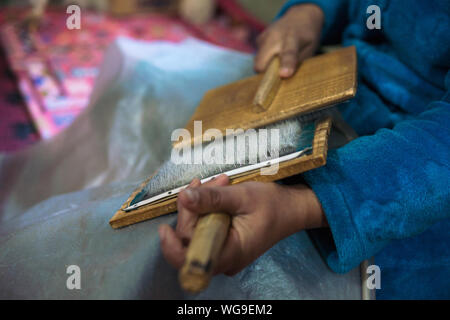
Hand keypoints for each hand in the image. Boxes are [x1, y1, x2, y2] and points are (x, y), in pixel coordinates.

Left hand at [159, 174, 326, 275]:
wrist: (292, 209)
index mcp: (230, 253)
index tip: (164, 227)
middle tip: (208, 182)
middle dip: (194, 207)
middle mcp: (223, 258)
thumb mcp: (242, 197)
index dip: (172, 247)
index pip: (191, 261)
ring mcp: (222, 250)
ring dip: (201, 203)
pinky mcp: (222, 240)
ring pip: (196, 229)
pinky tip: (216, 189)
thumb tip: (184, 196)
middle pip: (190, 238)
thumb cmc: (273, 205)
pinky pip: (204, 226)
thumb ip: (212, 198)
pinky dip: (206, 207)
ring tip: (220, 182)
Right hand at [254, 4, 323, 77]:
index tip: (284, 75)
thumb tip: (285, 79)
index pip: (288, 53)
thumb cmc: (307, 38)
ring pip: (258, 62)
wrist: (300, 17)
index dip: (286, 64)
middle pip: (262, 62)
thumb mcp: (310, 50)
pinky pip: (258, 57)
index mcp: (293, 37)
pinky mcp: (258, 39)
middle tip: (278, 74)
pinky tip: (275, 54)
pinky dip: (265, 61)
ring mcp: (264, 36)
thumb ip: (298, 63)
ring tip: (279, 60)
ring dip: (266, 67)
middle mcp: (275, 35)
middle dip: (266, 73)